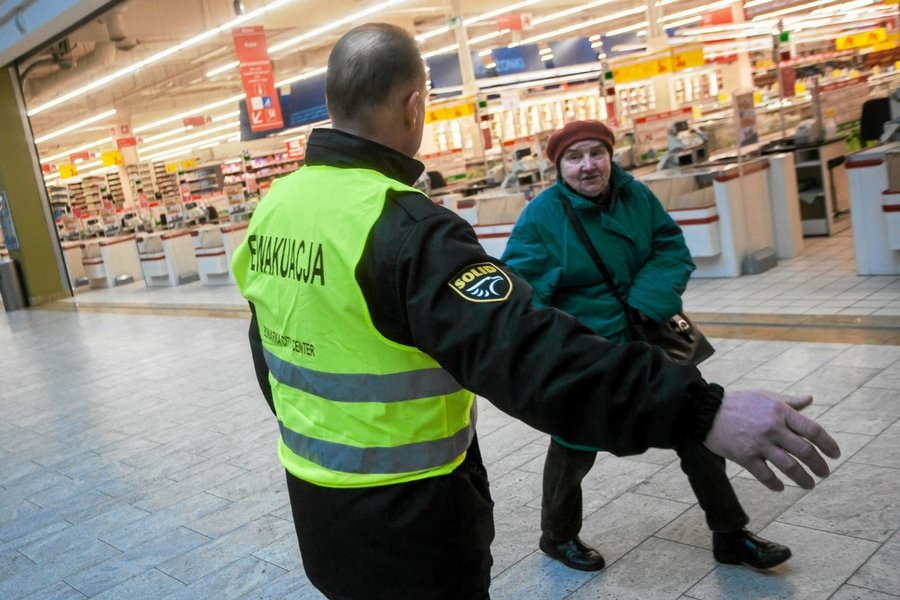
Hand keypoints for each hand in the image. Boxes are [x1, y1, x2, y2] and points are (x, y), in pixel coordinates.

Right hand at [704, 390, 840, 490]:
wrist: (705, 411)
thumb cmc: (738, 402)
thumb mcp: (765, 395)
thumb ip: (789, 401)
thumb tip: (810, 399)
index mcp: (780, 411)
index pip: (812, 430)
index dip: (828, 444)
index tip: (835, 455)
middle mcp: (772, 428)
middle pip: (805, 451)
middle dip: (819, 466)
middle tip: (824, 474)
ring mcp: (758, 443)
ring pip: (789, 467)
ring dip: (803, 479)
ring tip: (809, 485)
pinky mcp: (744, 456)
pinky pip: (765, 476)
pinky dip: (775, 484)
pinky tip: (780, 487)